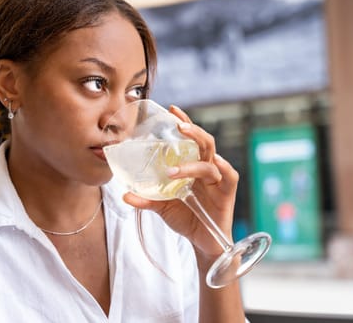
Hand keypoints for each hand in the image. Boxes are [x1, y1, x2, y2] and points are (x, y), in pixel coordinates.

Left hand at [123, 105, 238, 258]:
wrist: (202, 243)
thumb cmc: (186, 219)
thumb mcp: (163, 207)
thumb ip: (147, 199)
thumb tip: (124, 194)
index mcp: (193, 167)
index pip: (191, 140)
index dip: (184, 123)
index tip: (172, 109)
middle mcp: (207, 169)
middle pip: (204, 142)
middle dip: (193, 131)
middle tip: (178, 126)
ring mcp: (218, 180)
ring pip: (211, 160)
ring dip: (192, 163)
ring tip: (173, 170)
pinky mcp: (227, 193)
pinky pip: (228, 176)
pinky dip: (220, 169)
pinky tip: (210, 167)